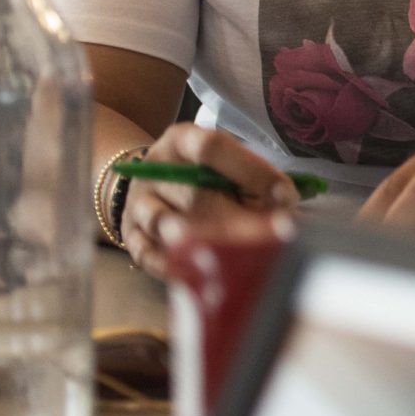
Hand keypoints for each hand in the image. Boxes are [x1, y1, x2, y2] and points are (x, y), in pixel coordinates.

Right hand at [118, 123, 300, 281]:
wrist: (150, 184)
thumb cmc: (201, 174)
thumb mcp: (222, 162)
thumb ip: (250, 180)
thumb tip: (284, 205)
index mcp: (182, 140)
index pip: (212, 148)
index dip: (251, 171)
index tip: (284, 194)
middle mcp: (156, 169)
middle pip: (194, 194)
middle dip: (236, 218)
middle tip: (270, 238)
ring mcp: (138, 203)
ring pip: (167, 224)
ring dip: (204, 241)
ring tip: (234, 256)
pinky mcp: (130, 236)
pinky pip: (150, 255)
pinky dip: (177, 267)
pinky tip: (204, 275)